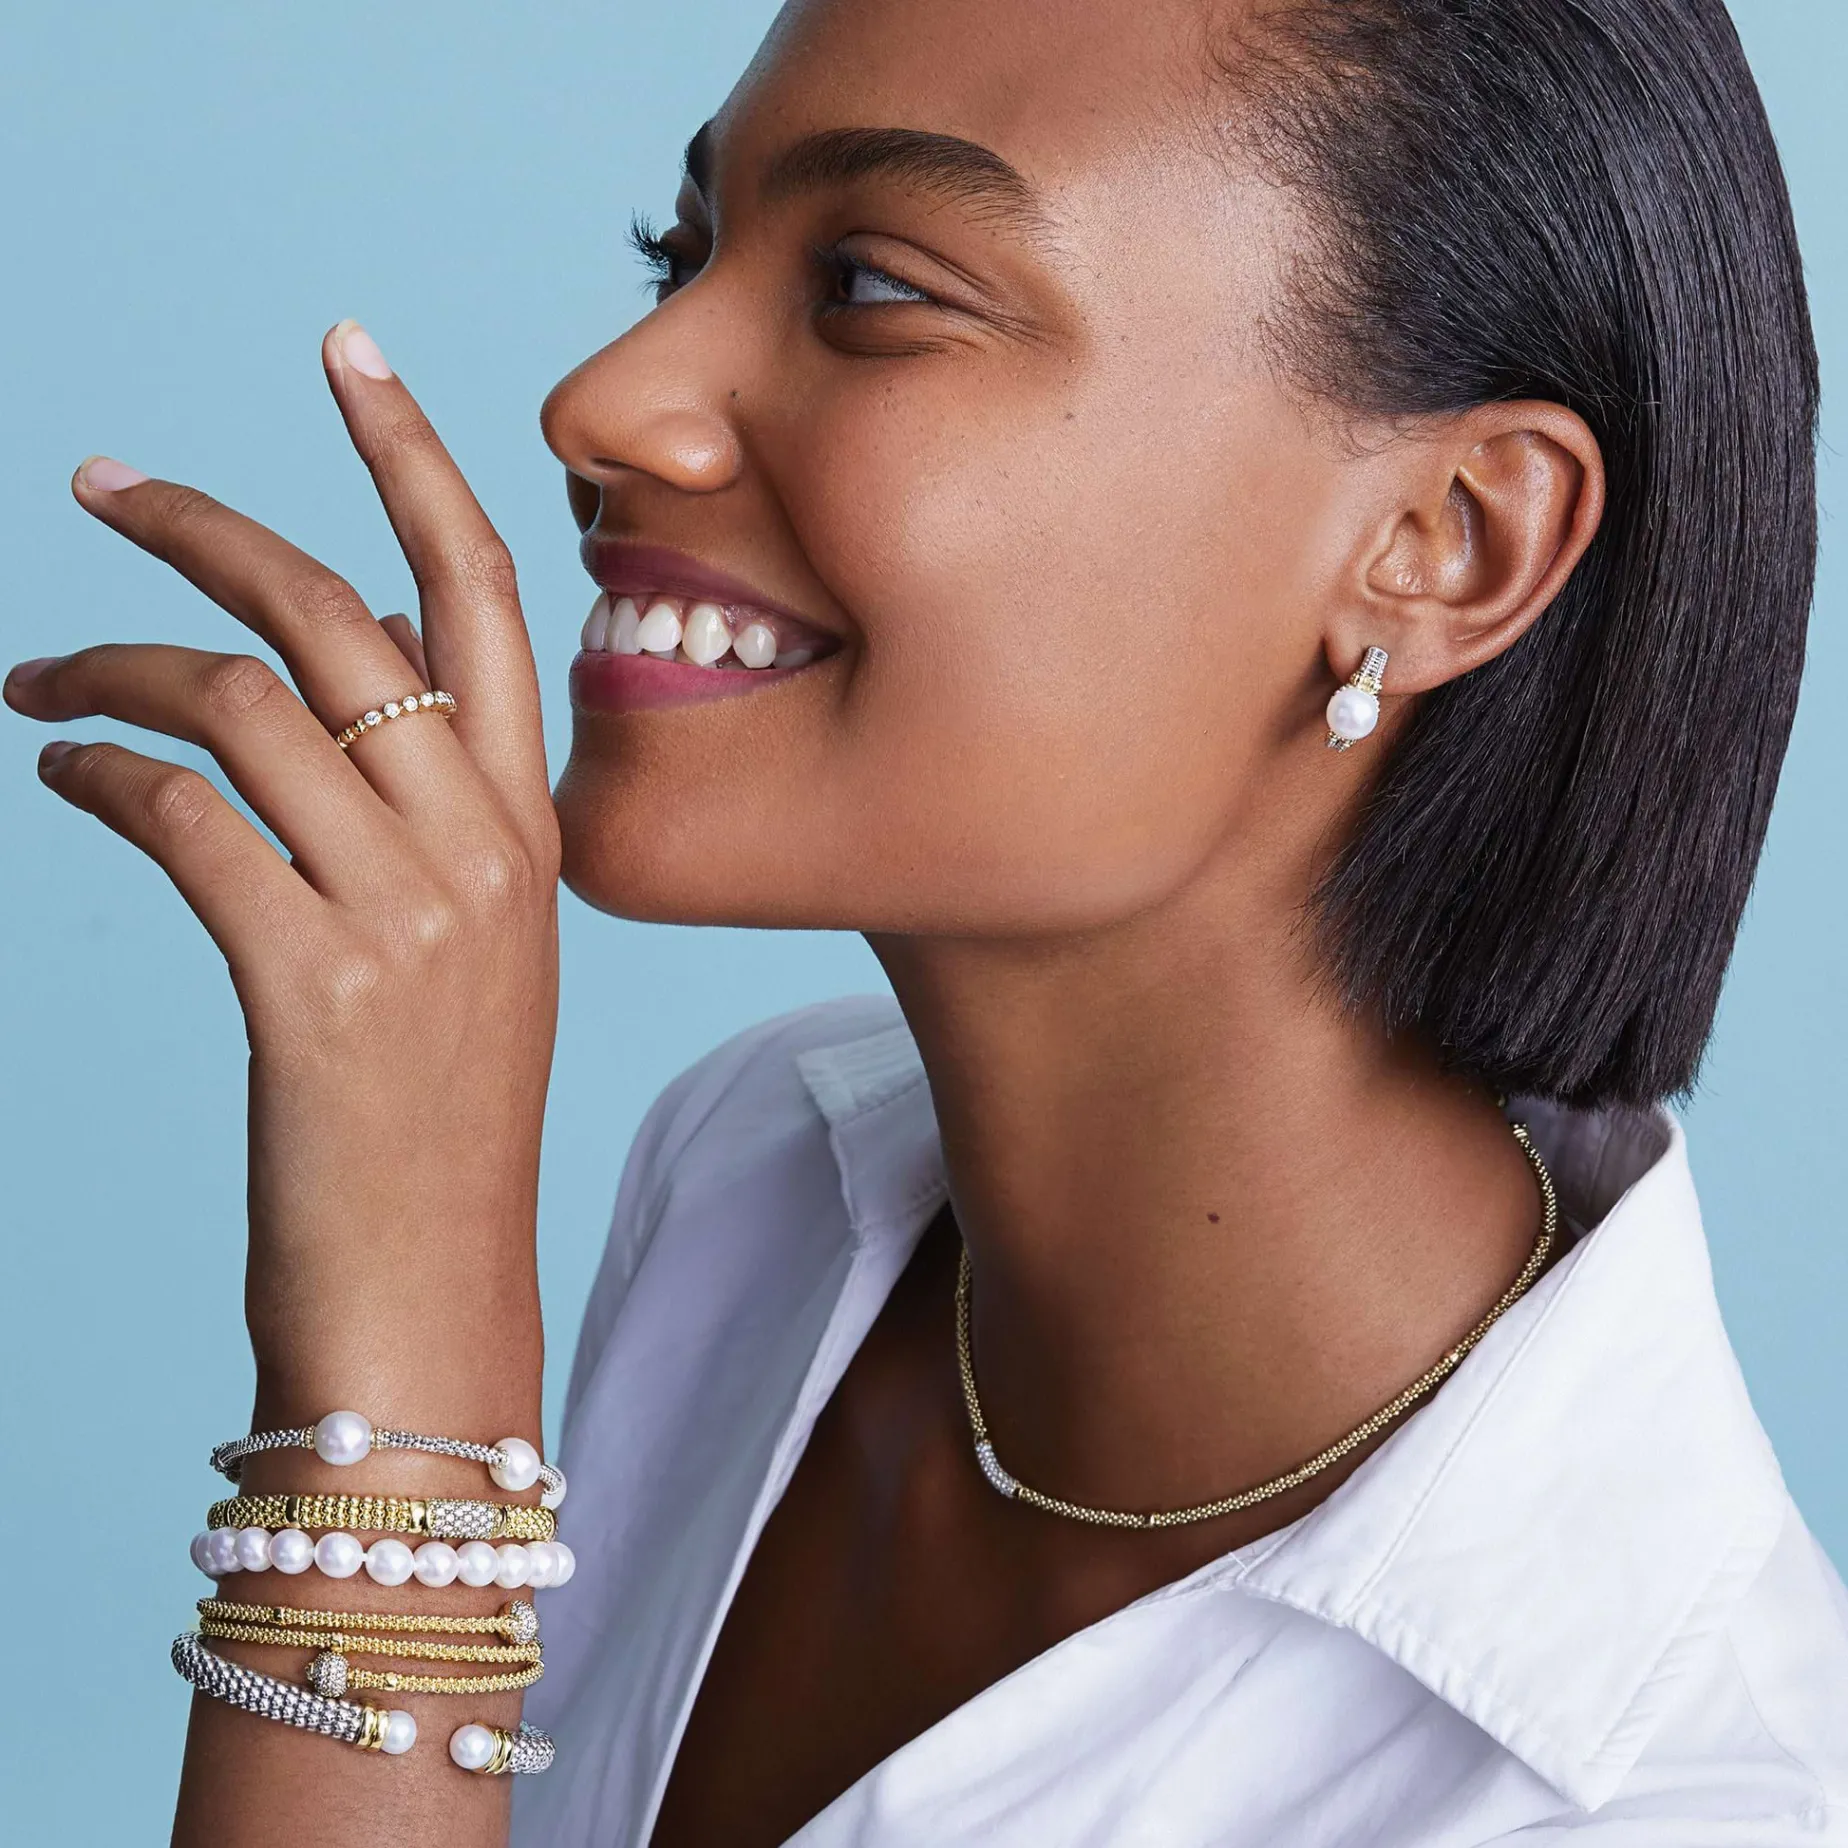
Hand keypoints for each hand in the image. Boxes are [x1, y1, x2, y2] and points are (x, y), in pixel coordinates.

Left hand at [5, 321, 559, 1414]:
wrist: (435, 1296)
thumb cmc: (436, 1131)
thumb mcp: (467, 958)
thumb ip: (429, 829)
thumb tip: (306, 715)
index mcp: (531, 835)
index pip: (487, 601)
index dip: (416, 460)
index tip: (347, 352)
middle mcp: (485, 852)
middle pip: (346, 618)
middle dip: (213, 526)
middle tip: (102, 485)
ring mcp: (411, 916)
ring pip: (250, 701)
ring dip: (115, 664)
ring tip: (34, 680)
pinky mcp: (315, 985)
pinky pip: (185, 818)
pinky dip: (100, 773)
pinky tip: (58, 774)